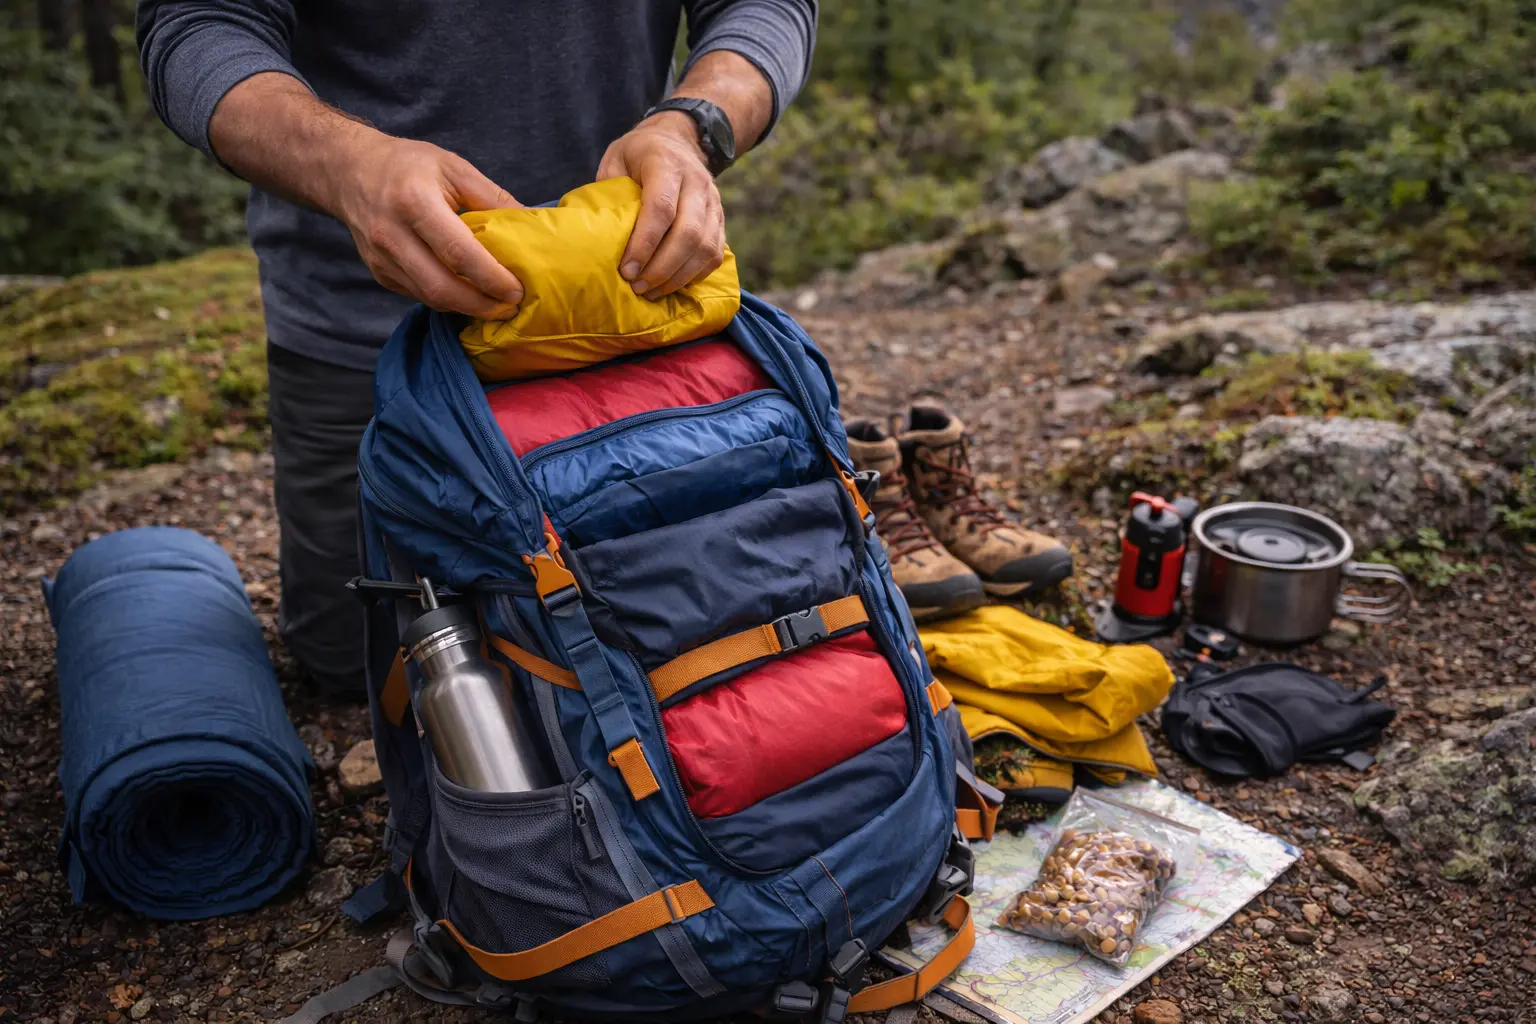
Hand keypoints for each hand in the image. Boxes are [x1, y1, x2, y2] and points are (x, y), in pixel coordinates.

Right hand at [330, 135, 524, 317]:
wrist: (349, 171)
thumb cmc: (408, 165)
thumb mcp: (453, 167)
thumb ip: (493, 197)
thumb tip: (533, 222)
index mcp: (414, 202)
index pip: (458, 253)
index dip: (491, 278)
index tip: (517, 289)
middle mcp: (391, 234)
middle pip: (441, 288)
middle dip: (481, 305)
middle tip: (511, 307)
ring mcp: (381, 258)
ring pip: (430, 298)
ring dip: (466, 307)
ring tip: (496, 305)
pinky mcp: (378, 272)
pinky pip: (418, 295)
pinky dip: (447, 300)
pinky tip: (468, 295)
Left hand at [597, 112, 725, 299]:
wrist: (677, 140)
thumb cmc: (638, 155)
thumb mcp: (616, 160)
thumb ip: (610, 192)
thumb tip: (601, 237)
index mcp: (665, 163)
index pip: (661, 209)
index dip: (644, 244)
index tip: (626, 270)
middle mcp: (696, 181)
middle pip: (688, 233)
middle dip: (661, 267)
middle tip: (637, 287)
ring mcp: (713, 201)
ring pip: (705, 247)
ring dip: (678, 276)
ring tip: (652, 291)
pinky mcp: (721, 218)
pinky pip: (715, 254)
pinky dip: (694, 275)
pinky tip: (672, 284)